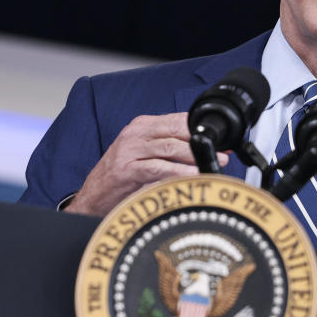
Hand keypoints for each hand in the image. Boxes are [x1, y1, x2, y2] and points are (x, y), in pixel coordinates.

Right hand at [65, 112, 228, 215]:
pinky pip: (158, 168)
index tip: (220, 140)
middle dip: (201, 142)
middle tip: (222, 153)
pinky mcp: (126, 169)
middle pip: (176, 131)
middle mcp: (135, 134)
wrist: (94, 195)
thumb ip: (171, 148)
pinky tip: (192, 176)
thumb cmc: (123, 176)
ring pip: (169, 148)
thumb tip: (204, 149)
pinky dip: (178, 172)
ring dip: (194, 157)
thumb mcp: (146, 154)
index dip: (201, 129)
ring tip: (211, 165)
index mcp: (142, 126)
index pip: (177, 120)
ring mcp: (129, 150)